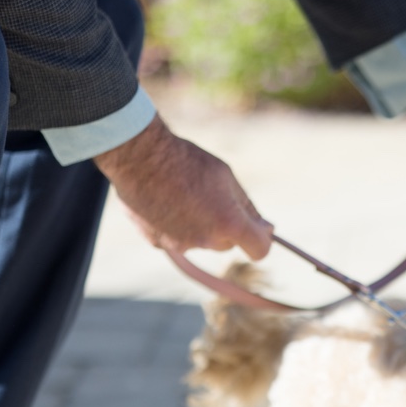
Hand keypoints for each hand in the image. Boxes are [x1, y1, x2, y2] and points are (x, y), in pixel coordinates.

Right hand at [94, 114, 274, 258]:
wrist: (138, 156)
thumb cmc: (187, 160)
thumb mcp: (226, 177)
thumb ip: (247, 208)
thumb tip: (267, 229)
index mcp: (229, 223)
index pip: (260, 250)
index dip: (262, 240)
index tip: (259, 228)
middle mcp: (206, 240)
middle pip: (227, 243)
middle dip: (226, 226)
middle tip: (211, 197)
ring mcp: (180, 244)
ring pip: (201, 241)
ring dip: (199, 225)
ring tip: (183, 194)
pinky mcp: (158, 243)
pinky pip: (176, 238)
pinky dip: (175, 225)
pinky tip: (165, 201)